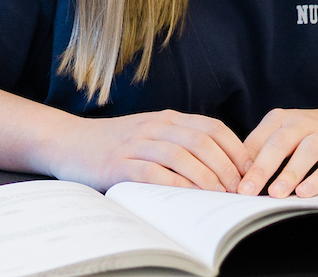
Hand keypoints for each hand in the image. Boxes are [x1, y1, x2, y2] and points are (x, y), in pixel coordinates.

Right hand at [44, 110, 249, 192]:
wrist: (66, 141)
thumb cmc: (113, 144)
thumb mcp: (150, 134)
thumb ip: (179, 143)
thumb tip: (222, 167)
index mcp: (167, 118)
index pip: (212, 127)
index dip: (236, 149)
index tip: (250, 172)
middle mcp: (154, 126)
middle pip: (202, 142)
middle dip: (227, 168)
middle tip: (239, 191)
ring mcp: (135, 143)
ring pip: (182, 155)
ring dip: (206, 178)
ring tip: (219, 197)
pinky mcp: (118, 163)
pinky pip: (153, 173)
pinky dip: (175, 186)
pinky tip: (187, 198)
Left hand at [237, 106, 317, 197]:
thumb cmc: (315, 134)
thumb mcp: (287, 135)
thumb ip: (264, 150)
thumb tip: (238, 176)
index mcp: (281, 119)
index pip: (257, 140)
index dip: (242, 162)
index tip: (230, 183)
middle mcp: (302, 123)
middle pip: (278, 144)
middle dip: (261, 168)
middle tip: (246, 191)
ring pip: (305, 152)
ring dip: (289, 173)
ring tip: (275, 194)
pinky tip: (306, 192)